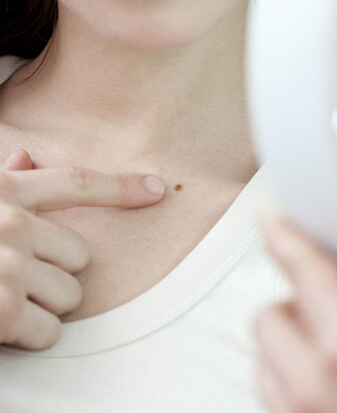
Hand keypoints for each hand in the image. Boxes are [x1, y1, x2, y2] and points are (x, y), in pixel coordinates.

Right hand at [0, 148, 165, 348]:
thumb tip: (25, 161)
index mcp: (2, 193)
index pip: (76, 183)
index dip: (122, 187)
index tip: (158, 188)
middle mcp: (11, 224)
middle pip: (81, 256)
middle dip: (55, 273)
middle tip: (14, 277)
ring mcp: (6, 266)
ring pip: (71, 295)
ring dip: (42, 306)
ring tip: (2, 300)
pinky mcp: (0, 310)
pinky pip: (49, 331)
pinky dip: (29, 338)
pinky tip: (0, 328)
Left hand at [255, 214, 336, 412]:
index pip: (308, 275)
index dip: (288, 239)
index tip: (274, 221)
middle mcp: (315, 395)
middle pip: (271, 319)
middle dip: (295, 302)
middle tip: (336, 303)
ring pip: (266, 368)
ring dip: (289, 349)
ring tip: (335, 350)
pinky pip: (276, 411)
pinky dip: (292, 391)